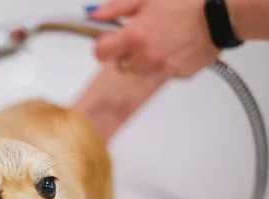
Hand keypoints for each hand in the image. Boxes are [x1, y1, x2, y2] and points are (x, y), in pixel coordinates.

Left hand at [90, 0, 220, 77]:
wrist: (221, 15)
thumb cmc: (187, 3)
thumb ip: (116, 8)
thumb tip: (93, 14)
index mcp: (135, 36)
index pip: (100, 53)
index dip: (103, 46)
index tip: (109, 41)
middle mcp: (145, 57)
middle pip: (119, 65)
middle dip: (125, 53)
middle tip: (140, 38)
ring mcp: (161, 68)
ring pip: (138, 72)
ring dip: (142, 61)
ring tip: (160, 42)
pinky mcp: (176, 75)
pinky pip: (160, 74)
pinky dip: (163, 64)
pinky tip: (174, 47)